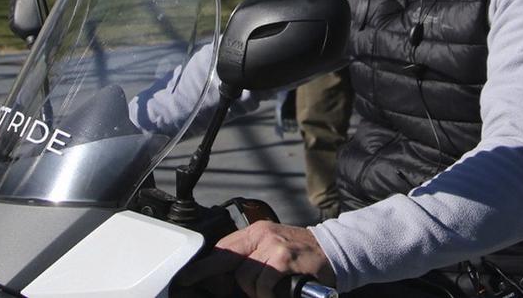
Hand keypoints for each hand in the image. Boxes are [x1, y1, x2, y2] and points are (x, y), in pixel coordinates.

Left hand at [176, 221, 334, 297]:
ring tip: (270, 291)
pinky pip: (262, 284)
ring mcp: (274, 246)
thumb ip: (250, 257)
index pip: (221, 248)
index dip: (203, 266)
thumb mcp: (274, 247)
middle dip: (222, 282)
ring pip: (245, 278)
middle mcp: (263, 235)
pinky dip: (267, 294)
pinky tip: (278, 292)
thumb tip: (223, 279)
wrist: (335, 252)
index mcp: (257, 231)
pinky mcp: (285, 260)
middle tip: (233, 291)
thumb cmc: (303, 255)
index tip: (187, 279)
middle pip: (228, 261)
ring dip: (255, 292)